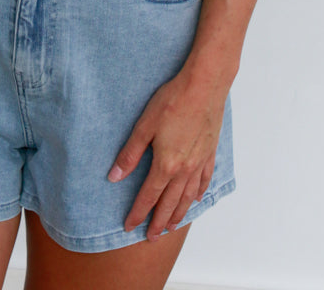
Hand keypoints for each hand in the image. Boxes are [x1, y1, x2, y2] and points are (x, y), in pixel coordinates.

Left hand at [108, 65, 226, 241]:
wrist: (204, 86)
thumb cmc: (173, 101)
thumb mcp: (144, 126)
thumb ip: (130, 154)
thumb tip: (114, 177)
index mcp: (166, 164)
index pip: (148, 197)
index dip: (138, 214)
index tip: (129, 227)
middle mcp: (185, 169)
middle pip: (170, 203)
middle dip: (158, 222)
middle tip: (151, 237)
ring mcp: (200, 162)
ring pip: (188, 197)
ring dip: (179, 213)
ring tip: (172, 226)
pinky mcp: (210, 151)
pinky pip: (205, 180)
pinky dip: (199, 193)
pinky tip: (196, 198)